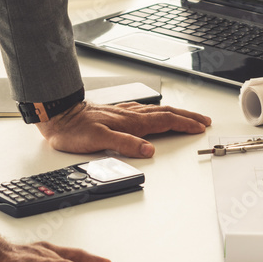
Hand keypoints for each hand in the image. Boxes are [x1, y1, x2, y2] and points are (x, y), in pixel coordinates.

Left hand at [37, 101, 211, 157]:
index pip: (165, 122)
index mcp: (132, 122)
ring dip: (177, 113)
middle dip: (188, 117)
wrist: (59, 116)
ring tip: (189, 117)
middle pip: (167, 114)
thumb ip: (126, 144)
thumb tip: (149, 150)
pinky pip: (147, 111)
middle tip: (204, 121)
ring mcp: (126, 113)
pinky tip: (158, 113)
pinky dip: (160, 112)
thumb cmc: (75, 130)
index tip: (200, 127)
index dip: (184, 125)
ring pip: (158, 111)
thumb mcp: (100, 140)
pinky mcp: (119, 113)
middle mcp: (132, 115)